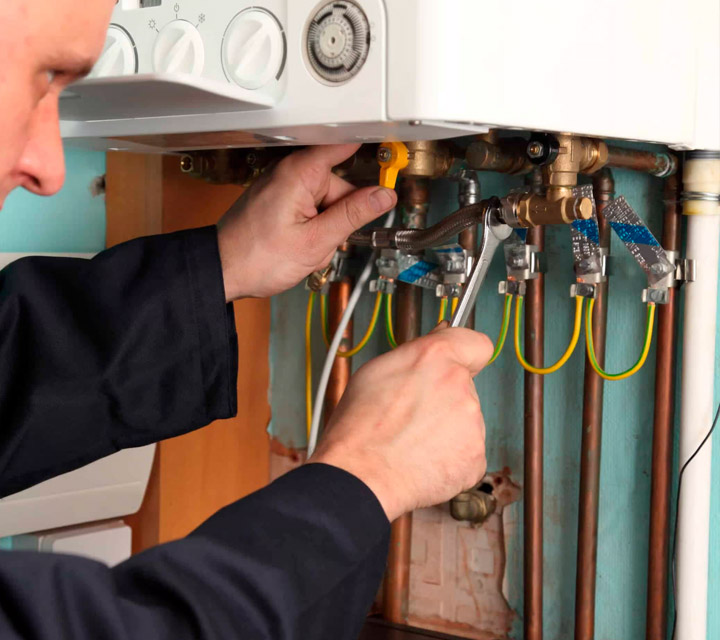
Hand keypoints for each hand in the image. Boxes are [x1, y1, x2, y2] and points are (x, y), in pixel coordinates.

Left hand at [217, 144, 396, 300]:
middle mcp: (290, 173)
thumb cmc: (257, 258)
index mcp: (300, 173)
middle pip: (338, 184)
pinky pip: (309, 210)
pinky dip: (311, 229)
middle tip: (328, 239)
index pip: (343, 145)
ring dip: (325, 227)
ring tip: (307, 248)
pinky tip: (300, 246)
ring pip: (325, 202)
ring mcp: (282, 187)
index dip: (370, 149)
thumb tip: (383, 196)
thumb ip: (353, 215)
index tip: (392, 156)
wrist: (222, 272)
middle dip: (341, 214)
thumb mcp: (316, 240)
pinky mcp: (278, 202)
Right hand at [309, 326, 491, 521]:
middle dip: (444, 399)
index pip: (477, 344)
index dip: (466, 355)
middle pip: (464, 387)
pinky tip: (421, 462)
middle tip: (411, 416)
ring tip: (411, 443)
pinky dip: (449, 459)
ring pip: (464, 421)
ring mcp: (472, 423)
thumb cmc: (359, 427)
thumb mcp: (376, 371)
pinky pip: (466, 453)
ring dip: (445, 430)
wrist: (360, 477)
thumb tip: (437, 339)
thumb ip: (416, 355)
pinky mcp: (476, 457)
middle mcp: (460, 385)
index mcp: (435, 357)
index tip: (457, 364)